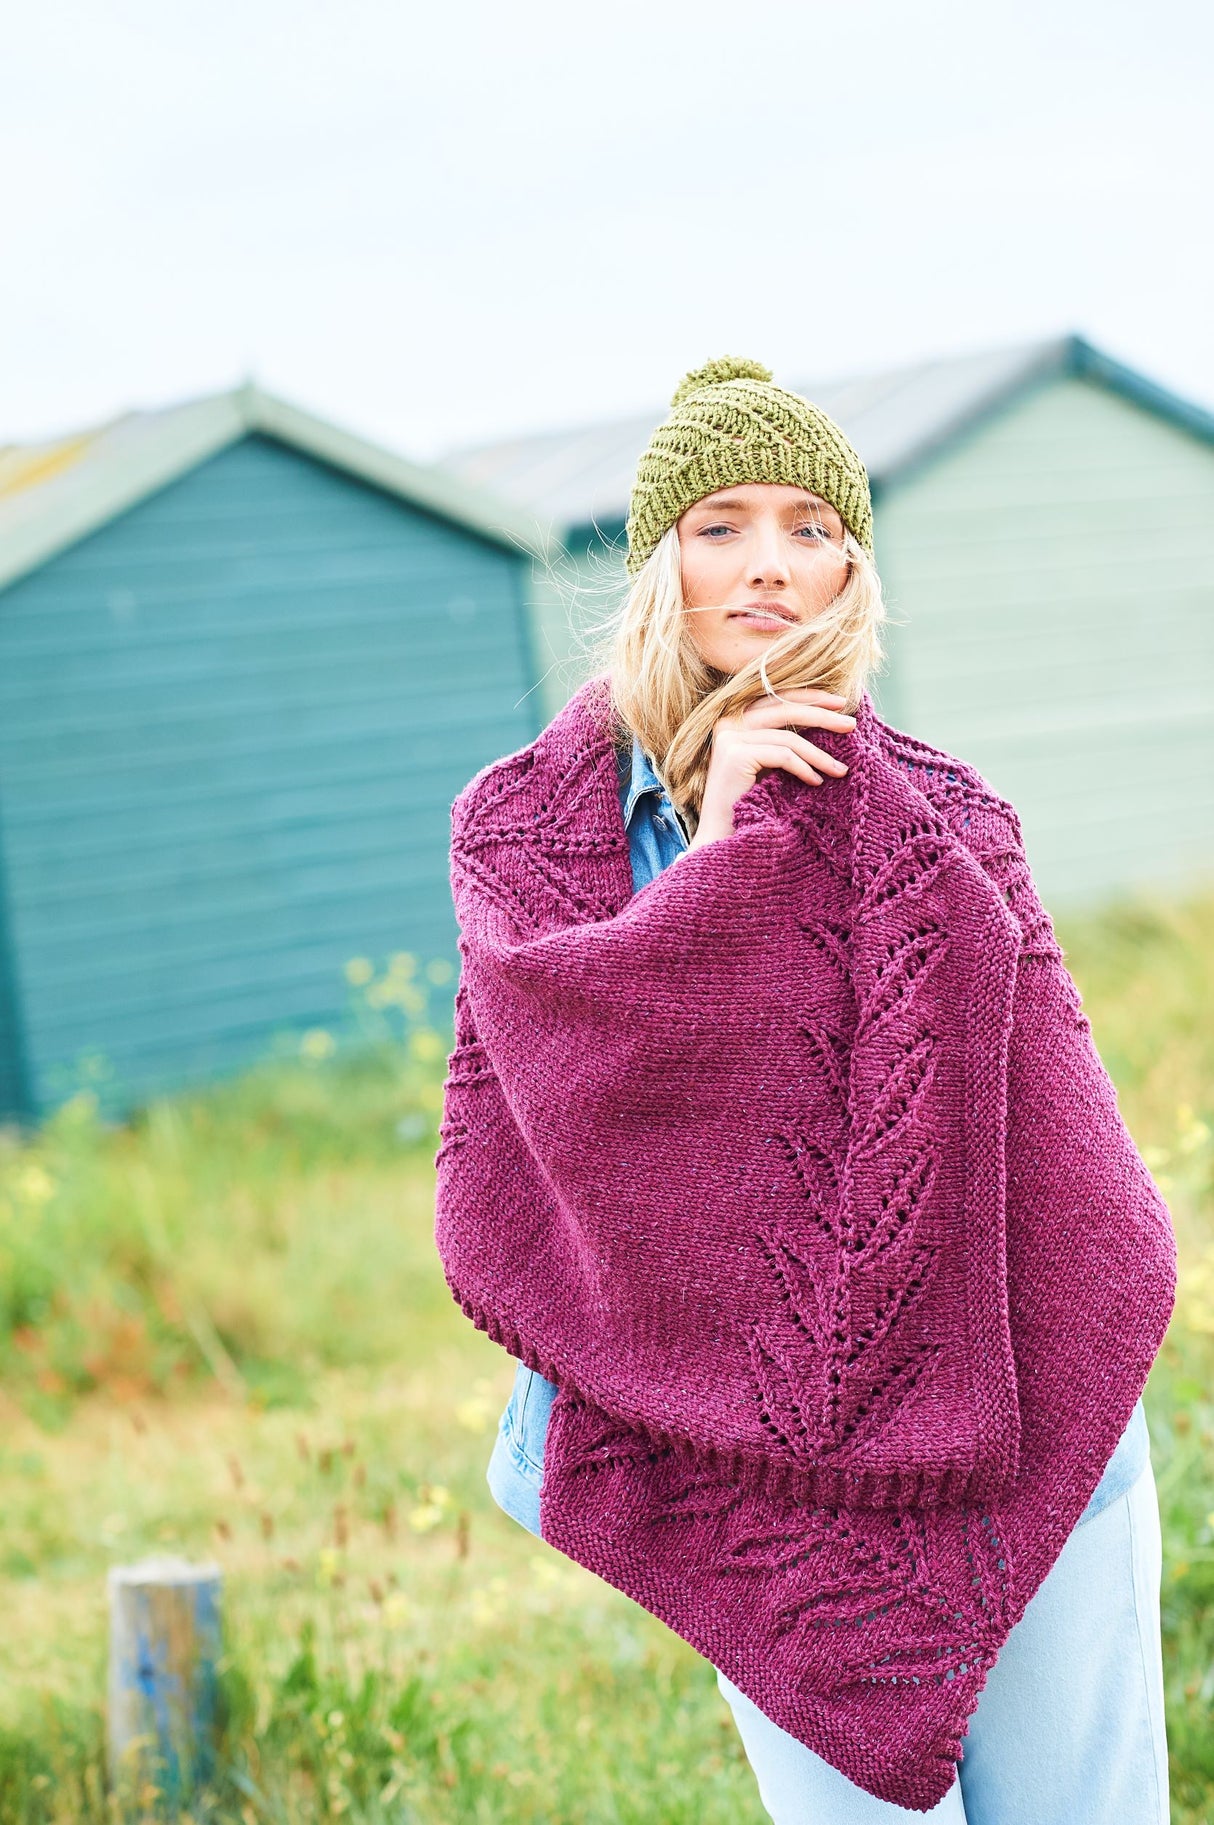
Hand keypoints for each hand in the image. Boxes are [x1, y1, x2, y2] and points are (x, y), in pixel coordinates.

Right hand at [688, 687, 856, 850]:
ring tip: (841, 770)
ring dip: (819, 755)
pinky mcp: (734, 755)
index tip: (841, 703)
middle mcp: (727, 721)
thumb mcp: (769, 761)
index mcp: (734, 716)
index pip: (776, 696)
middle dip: (822, 716)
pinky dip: (804, 768)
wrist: (722, 836)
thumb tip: (828, 718)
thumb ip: (785, 737)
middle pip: (784, 709)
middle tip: (851, 725)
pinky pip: (782, 756)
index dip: (810, 697)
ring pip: (788, 737)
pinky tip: (817, 782)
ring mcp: (728, 736)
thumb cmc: (749, 800)